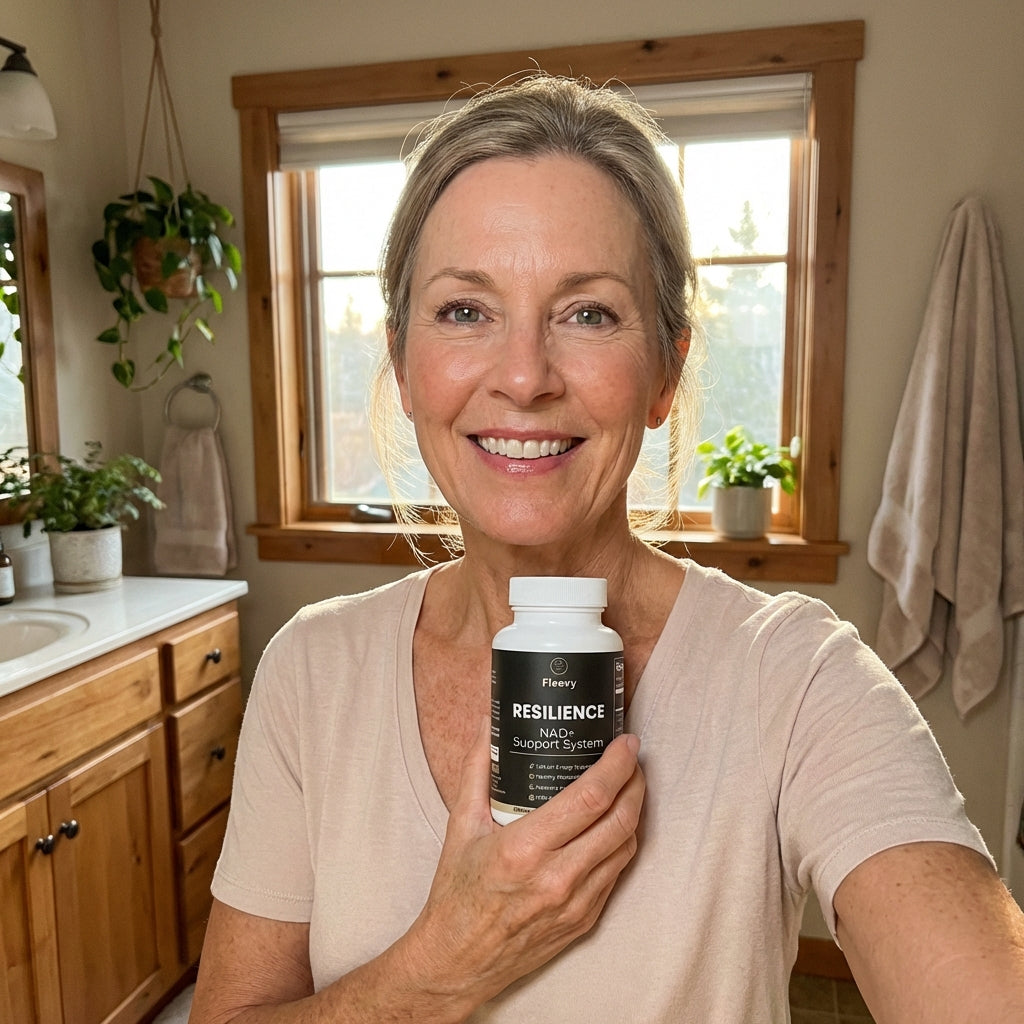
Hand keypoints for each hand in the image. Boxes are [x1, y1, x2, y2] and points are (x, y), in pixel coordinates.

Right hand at [396, 717, 644, 1013]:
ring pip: (626, 847)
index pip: (590, 798)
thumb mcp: (461, 825)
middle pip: (620, 820)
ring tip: (628, 784)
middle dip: (635, 782)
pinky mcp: (585, 921)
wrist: (456, 964)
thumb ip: (478, 768)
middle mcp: (557, 878)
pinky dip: (622, 842)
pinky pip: (616, 872)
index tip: (626, 743)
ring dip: (634, 811)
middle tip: (633, 758)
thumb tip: (489, 722)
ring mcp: (576, 903)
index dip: (617, 766)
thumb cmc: (456, 893)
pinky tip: (614, 824)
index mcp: (525, 849)